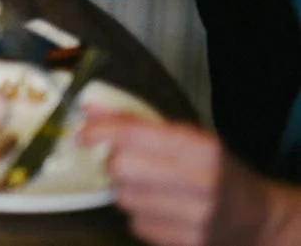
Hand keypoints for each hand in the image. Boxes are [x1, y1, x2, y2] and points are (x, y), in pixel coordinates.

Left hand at [79, 109, 300, 245]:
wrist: (258, 219)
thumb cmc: (218, 171)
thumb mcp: (189, 139)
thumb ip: (137, 123)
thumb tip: (88, 109)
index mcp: (202, 149)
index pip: (135, 135)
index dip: (101, 132)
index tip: (83, 134)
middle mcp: (200, 182)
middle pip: (122, 168)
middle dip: (114, 163)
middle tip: (126, 163)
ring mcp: (195, 217)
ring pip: (124, 198)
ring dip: (125, 190)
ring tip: (149, 187)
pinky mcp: (187, 243)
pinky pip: (136, 224)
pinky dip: (138, 215)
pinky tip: (159, 209)